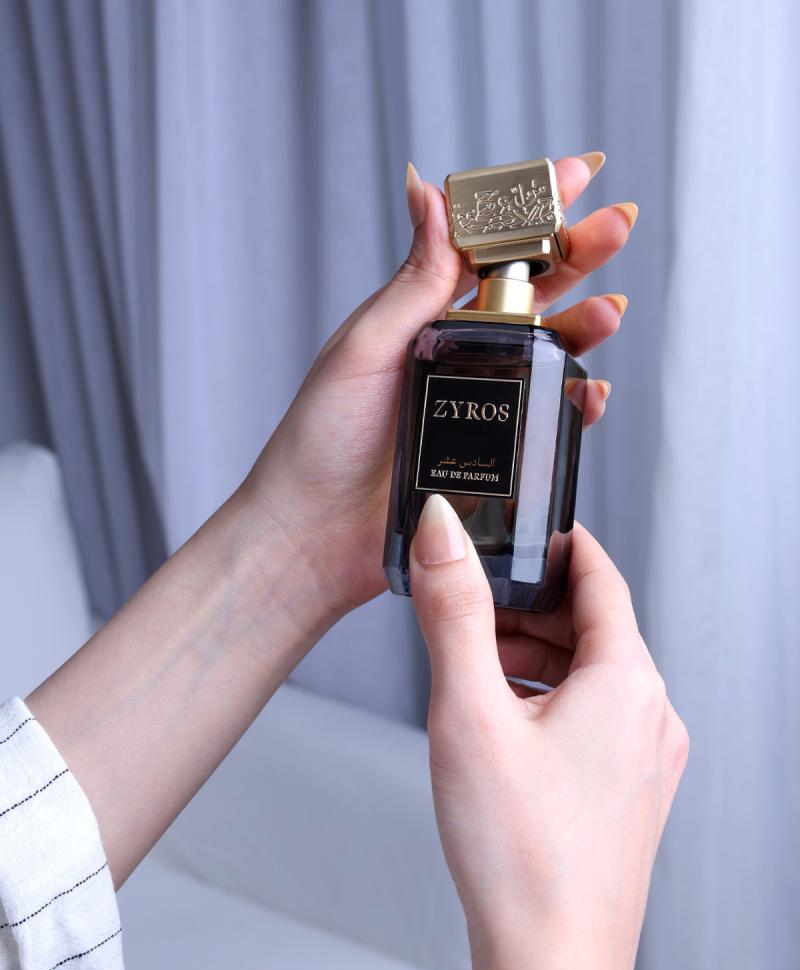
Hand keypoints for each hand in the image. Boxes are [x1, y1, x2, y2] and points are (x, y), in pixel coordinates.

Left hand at [243, 155, 635, 616]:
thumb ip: (412, 279)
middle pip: (532, 291)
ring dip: (586, 325)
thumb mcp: (365, 347)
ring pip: (548, 349)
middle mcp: (454, 349)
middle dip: (580, 253)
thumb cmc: (321, 440)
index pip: (486, 249)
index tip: (576, 173)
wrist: (314, 534)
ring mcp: (476, 398)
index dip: (532, 210)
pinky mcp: (490, 450)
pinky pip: (545, 416)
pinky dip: (574, 401)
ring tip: (611, 310)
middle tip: (619, 223)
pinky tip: (591, 390)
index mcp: (422, 314)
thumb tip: (428, 189)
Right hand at [409, 494, 688, 969]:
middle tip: (476, 607)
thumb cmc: (519, 853)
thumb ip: (456, 611)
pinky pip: (595, 718)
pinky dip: (550, 700)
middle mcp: (651, 716)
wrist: (550, 964)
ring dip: (536, 656)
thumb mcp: (469, 709)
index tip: (528, 527)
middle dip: (532, 608)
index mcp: (628, 682)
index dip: (561, 544)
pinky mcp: (631, 792)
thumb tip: (445, 533)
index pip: (602, 576)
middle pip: (594, 628)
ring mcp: (647, 759)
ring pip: (592, 675)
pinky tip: (504, 723)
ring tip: (478, 668)